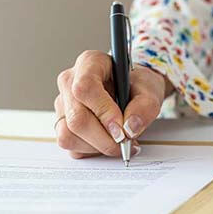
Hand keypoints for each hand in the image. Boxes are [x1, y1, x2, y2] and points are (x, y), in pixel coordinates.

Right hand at [54, 50, 169, 158]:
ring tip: (118, 141)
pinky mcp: (61, 123)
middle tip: (126, 142)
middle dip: (104, 138)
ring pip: (68, 135)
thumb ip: (145, 107)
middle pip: (76, 118)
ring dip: (97, 146)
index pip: (85, 88)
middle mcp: (70, 82)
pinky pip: (70, 145)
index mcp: (90, 63)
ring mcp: (63, 103)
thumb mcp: (150, 89)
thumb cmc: (138, 85)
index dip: (103, 112)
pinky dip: (91, 150)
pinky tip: (106, 141)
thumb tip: (129, 128)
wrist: (133, 90)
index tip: (121, 128)